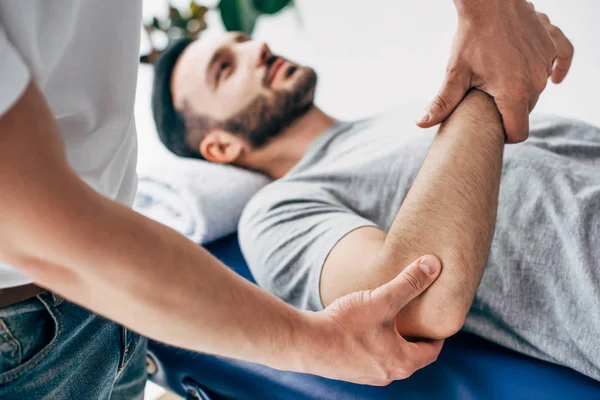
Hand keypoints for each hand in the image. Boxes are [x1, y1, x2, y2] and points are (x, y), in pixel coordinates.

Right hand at [300, 256, 443, 385]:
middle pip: (412, 354)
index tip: (435, 316)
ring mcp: (367, 375)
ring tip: (390, 317)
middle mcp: (388, 374)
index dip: (437, 333)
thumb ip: (408, 283)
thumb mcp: (382, 300)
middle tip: (416, 314)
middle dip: (415, 334)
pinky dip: (375, 342)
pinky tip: (365, 325)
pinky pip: (371, 356)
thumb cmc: (346, 326)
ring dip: (394, 339)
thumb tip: (432, 265)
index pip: (432, 350)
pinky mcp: (350, 370)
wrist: (307, 344)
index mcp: (403, 362)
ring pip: (390, 355)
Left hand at [418, 0, 572, 142]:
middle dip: (509, 110)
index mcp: (514, 92)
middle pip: (525, 111)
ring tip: (501, 78)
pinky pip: (562, 59)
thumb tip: (421, 123)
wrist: (488, 1)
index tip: (492, 130)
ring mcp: (546, 61)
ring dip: (523, 88)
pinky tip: (553, 77)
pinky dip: (557, 68)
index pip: (518, 132)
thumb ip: (442, 103)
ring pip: (538, 89)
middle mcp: (536, 80)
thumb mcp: (455, 73)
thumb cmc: (471, 37)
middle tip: (489, 100)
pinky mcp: (551, 44)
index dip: (504, 135)